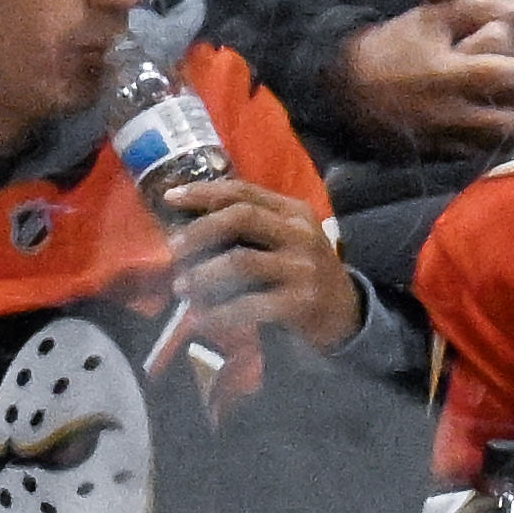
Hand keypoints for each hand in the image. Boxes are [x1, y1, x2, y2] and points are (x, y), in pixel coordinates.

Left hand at [158, 170, 363, 361]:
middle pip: (241, 218)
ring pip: (240, 261)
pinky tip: (200, 320)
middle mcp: (299, 232)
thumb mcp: (283, 240)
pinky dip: (218, 314)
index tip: (170, 197)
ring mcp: (301, 267)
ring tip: (181, 287)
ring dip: (203, 275)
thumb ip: (248, 228)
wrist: (343, 312)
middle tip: (173, 250)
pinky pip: (249, 305)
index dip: (204, 192)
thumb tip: (188, 226)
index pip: (243, 192)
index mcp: (292, 211)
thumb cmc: (299, 273)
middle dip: (199, 231)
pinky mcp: (299, 302)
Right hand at [328, 0, 513, 155]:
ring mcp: (440, 138)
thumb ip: (483, 6)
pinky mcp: (430, 153)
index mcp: (454, 74)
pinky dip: (492, 143)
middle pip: (512, 120)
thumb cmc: (395, 44)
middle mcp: (451, 112)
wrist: (344, 86)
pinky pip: (472, 154)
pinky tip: (500, 130)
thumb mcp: (435, 17)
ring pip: (495, 142)